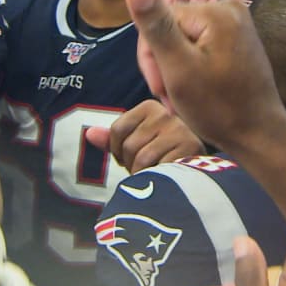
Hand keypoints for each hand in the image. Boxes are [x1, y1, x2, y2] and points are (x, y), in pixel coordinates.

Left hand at [84, 99, 205, 172]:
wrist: (197, 171)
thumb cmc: (162, 155)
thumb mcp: (135, 144)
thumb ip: (112, 139)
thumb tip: (89, 134)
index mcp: (149, 107)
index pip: (117, 129)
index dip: (118, 150)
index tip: (131, 156)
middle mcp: (164, 114)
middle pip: (129, 145)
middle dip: (132, 164)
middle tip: (146, 167)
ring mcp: (178, 130)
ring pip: (142, 159)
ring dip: (144, 173)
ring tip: (156, 171)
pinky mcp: (189, 148)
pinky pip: (159, 168)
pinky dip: (159, 178)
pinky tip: (168, 175)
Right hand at [127, 0, 285, 149]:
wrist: (258, 135)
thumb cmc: (219, 108)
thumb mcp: (179, 68)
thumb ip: (157, 26)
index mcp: (216, 10)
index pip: (159, 19)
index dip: (151, 55)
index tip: (159, 87)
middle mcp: (229, 8)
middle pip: (172, 27)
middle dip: (164, 63)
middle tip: (169, 96)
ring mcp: (236, 23)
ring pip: (184, 39)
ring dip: (174, 70)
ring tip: (179, 99)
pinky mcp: (237, 39)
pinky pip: (201, 46)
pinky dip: (191, 68)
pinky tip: (193, 91)